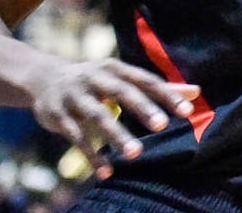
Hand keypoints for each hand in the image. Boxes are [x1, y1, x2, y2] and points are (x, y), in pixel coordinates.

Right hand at [29, 59, 200, 178]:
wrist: (44, 79)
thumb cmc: (96, 80)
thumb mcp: (123, 77)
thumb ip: (157, 87)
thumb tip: (197, 92)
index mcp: (117, 68)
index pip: (146, 80)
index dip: (166, 95)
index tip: (187, 112)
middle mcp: (96, 78)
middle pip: (122, 92)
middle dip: (142, 108)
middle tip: (162, 126)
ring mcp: (75, 96)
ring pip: (98, 115)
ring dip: (117, 135)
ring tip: (136, 153)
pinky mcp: (58, 115)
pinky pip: (76, 137)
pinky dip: (91, 155)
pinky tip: (106, 172)